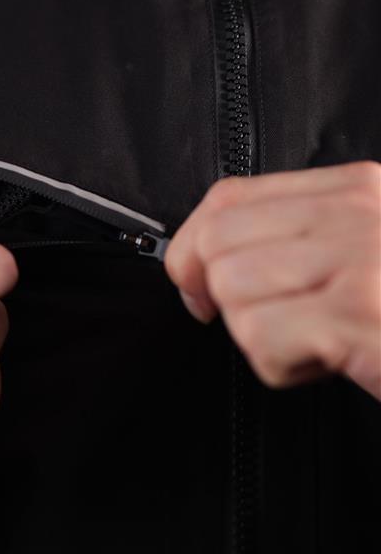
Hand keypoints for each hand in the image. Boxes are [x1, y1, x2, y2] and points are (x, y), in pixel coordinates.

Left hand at [164, 161, 380, 399]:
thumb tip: (203, 258)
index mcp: (353, 189)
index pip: (228, 197)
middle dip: (218, 293)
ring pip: (232, 289)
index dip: (191, 245)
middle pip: (218, 242)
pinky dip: (280, 365)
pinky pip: (262, 338)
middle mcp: (355, 214)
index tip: (192, 282)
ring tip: (311, 338)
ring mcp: (360, 260)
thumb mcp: (363, 249)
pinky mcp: (359, 314)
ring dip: (257, 331)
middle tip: (261, 319)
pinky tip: (327, 361)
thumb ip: (297, 235)